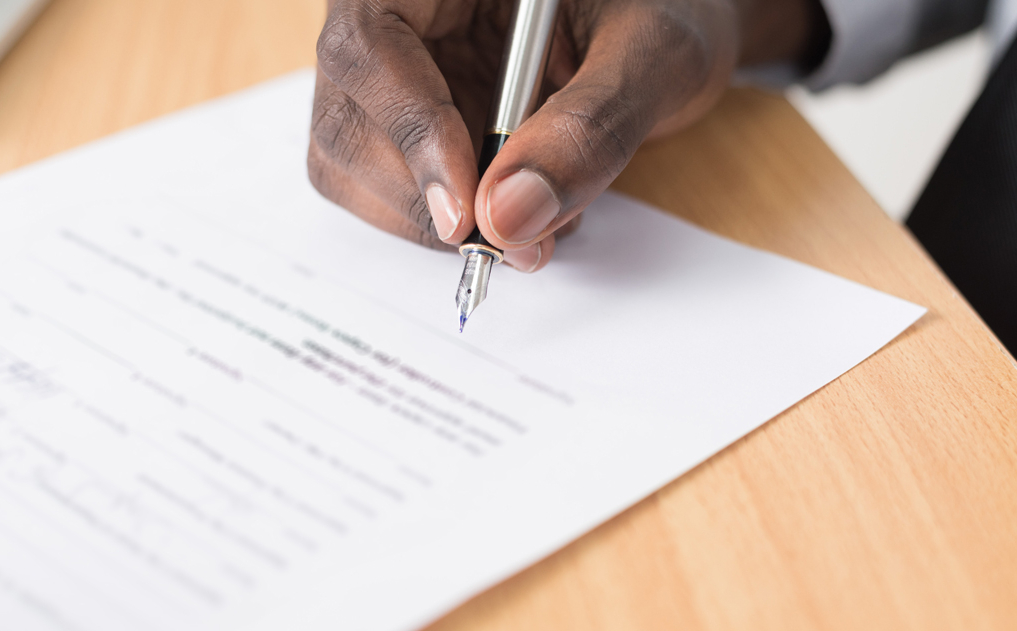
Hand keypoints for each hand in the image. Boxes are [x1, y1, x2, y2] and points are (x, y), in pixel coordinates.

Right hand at [308, 0, 824, 271]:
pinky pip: (387, 188)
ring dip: (430, 221)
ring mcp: (396, 72)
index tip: (466, 215)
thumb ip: (591, 127)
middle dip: (423, 198)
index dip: (410, 132)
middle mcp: (401, 14)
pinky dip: (445, 224)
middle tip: (512, 242)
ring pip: (351, 162)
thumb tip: (510, 217)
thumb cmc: (668, 10)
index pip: (370, 43)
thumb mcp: (655, 53)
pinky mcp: (406, 122)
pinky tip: (513, 209)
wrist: (671, 26)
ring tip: (532, 222)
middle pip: (345, 115)